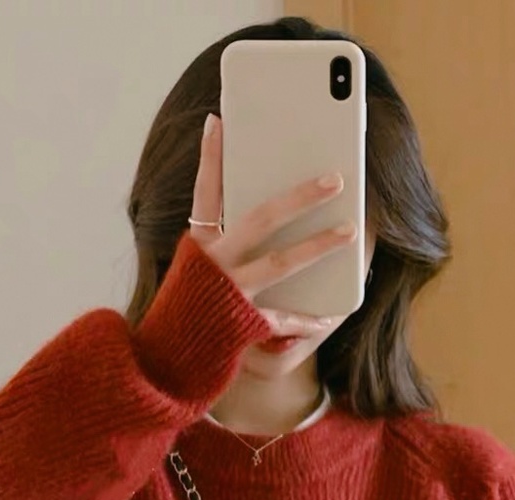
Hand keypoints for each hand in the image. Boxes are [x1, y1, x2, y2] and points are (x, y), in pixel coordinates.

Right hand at [188, 113, 356, 338]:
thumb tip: (264, 220)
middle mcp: (213, 265)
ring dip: (319, 245)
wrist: (164, 363)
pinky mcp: (243, 325)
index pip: (204, 194)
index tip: (218, 121)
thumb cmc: (187, 312)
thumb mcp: (195, 273)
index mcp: (197, 247)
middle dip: (300, 196)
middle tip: (334, 180)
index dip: (210, 158)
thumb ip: (220, 243)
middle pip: (261, 219)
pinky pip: (284, 319)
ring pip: (281, 263)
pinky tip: (329, 314)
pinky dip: (307, 319)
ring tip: (349, 231)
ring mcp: (229, 293)